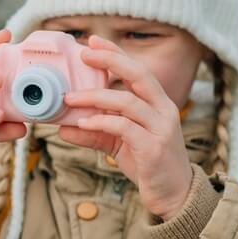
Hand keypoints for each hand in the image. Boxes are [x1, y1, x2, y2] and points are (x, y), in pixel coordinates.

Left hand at [57, 35, 192, 220]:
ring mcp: (161, 128)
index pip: (138, 70)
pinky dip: (101, 122)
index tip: (92, 41)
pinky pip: (124, 127)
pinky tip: (82, 122)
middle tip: (84, 54)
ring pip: (128, 101)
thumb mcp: (118, 144)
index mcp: (157, 103)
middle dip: (111, 60)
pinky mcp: (154, 148)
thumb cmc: (148, 165)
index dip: (116, 53)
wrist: (175, 197)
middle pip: (139, 75)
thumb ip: (94, 132)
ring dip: (94, 96)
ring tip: (68, 98)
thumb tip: (62, 127)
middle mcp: (163, 110)